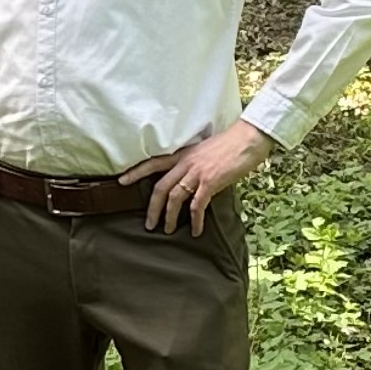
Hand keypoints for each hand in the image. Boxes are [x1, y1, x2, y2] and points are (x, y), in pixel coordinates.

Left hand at [118, 121, 274, 235]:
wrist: (248, 138)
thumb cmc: (230, 144)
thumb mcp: (205, 151)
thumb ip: (194, 164)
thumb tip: (191, 180)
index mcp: (183, 154)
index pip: (153, 163)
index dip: (136, 173)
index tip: (121, 181)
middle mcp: (186, 163)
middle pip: (160, 187)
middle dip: (152, 208)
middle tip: (148, 224)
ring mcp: (197, 173)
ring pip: (174, 198)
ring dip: (169, 217)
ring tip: (167, 230)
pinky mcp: (210, 182)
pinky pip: (197, 206)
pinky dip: (194, 220)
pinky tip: (195, 230)